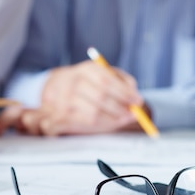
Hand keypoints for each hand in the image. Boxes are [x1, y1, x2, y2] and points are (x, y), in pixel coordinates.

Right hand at [10, 62, 142, 135]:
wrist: (56, 89)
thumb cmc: (89, 82)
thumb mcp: (105, 74)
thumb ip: (123, 82)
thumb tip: (135, 96)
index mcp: (86, 69)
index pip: (106, 80)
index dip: (124, 92)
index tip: (138, 100)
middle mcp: (72, 82)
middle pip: (100, 97)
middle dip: (120, 107)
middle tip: (134, 114)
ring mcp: (63, 100)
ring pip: (93, 113)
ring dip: (113, 119)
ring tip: (124, 119)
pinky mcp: (59, 115)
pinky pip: (86, 123)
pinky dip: (103, 125)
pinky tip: (112, 123)